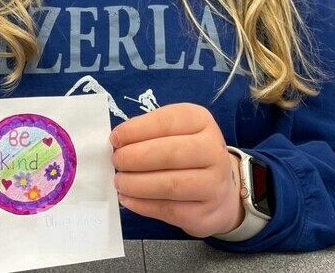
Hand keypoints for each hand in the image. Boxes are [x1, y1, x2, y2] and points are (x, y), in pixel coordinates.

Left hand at [110, 103, 243, 237]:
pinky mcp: (204, 212)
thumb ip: (148, 132)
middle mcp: (213, 151)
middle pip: (169, 153)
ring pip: (169, 184)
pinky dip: (142, 204)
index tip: (115, 139)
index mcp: (202, 122)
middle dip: (134, 158)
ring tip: (120, 181)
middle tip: (117, 161)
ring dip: (136, 184)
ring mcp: (213, 184)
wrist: (219, 189)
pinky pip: (168, 209)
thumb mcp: (175, 131)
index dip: (136, 130)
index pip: (167, 122)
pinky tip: (128, 198)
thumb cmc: (187, 154)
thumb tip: (118, 141)